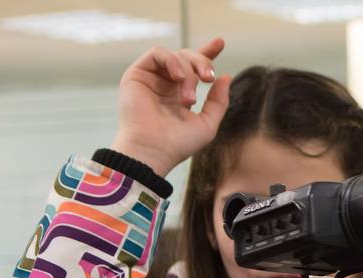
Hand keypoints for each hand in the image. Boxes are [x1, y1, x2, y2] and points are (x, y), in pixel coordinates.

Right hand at [111, 39, 230, 177]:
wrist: (153, 150)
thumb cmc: (178, 143)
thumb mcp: (207, 123)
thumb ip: (218, 101)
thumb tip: (225, 76)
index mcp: (180, 94)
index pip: (194, 68)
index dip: (207, 54)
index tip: (220, 42)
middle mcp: (165, 84)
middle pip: (188, 58)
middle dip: (203, 63)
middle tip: (208, 78)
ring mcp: (151, 78)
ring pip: (176, 55)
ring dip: (187, 71)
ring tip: (188, 96)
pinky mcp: (137, 74)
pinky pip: (158, 53)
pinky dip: (172, 61)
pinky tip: (177, 78)